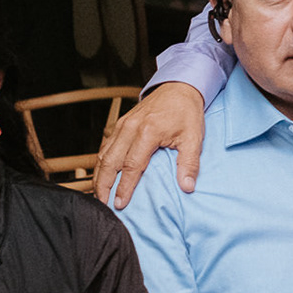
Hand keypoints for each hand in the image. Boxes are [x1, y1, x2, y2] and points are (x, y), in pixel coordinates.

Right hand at [94, 83, 204, 207]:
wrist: (179, 87)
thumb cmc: (186, 112)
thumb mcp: (194, 137)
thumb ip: (189, 163)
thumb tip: (187, 187)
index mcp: (148, 132)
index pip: (131, 166)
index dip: (124, 187)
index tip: (119, 205)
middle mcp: (130, 128)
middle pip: (110, 162)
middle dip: (103, 186)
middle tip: (103, 206)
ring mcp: (122, 125)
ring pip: (104, 155)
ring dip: (99, 176)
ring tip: (99, 196)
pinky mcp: (120, 124)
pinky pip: (106, 146)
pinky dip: (101, 163)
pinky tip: (101, 176)